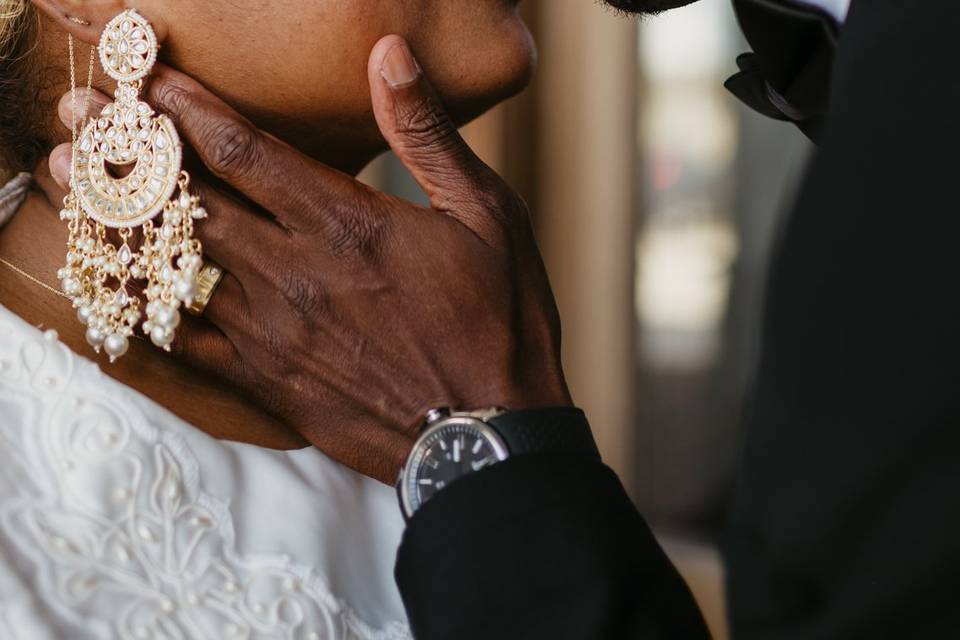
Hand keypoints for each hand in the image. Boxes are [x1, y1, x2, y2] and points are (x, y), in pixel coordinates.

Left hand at [50, 36, 570, 483]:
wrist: (485, 437)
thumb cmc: (498, 322)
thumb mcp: (488, 216)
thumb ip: (427, 135)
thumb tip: (390, 54)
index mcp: (347, 222)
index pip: (242, 150)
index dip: (186, 108)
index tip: (144, 78)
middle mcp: (295, 271)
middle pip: (187, 201)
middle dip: (124, 153)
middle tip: (75, 117)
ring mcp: (274, 331)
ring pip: (171, 265)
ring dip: (114, 220)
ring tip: (67, 185)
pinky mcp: (269, 381)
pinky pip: (187, 343)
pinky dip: (143, 310)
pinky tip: (112, 288)